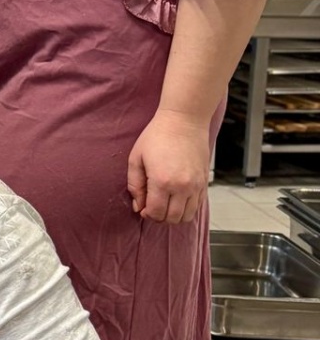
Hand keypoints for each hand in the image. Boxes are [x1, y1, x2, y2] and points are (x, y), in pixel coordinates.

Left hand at [126, 110, 209, 224]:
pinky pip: (198, 205)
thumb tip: (138, 206)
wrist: (184, 120)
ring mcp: (196, 185)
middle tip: (153, 206)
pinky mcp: (204, 181)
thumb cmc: (158, 136)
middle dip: (160, 217)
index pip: (156, 213)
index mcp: (162, 182)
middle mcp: (182, 186)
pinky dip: (187, 207)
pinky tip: (177, 197)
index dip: (147, 214)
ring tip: (166, 203)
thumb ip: (135, 185)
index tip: (143, 207)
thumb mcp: (136, 159)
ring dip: (175, 215)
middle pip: (172, 218)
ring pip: (187, 216)